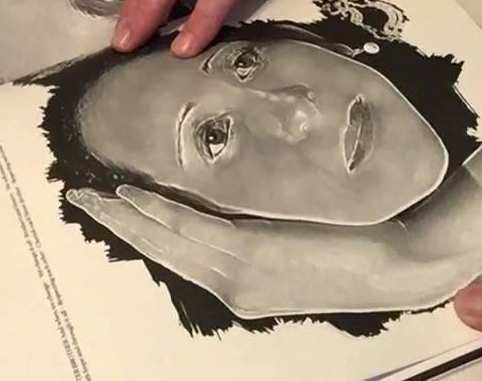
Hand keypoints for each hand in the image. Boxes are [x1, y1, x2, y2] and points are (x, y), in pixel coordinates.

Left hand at [68, 185, 481, 318]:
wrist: (400, 266)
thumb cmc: (358, 230)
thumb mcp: (297, 215)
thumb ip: (244, 214)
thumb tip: (185, 193)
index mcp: (248, 255)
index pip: (176, 226)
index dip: (139, 208)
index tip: (106, 187)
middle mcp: (236, 278)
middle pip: (164, 244)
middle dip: (120, 219)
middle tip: (80, 194)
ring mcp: (241, 289)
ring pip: (174, 256)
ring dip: (136, 231)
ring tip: (101, 205)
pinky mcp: (249, 294)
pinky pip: (198, 264)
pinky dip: (169, 243)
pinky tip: (149, 226)